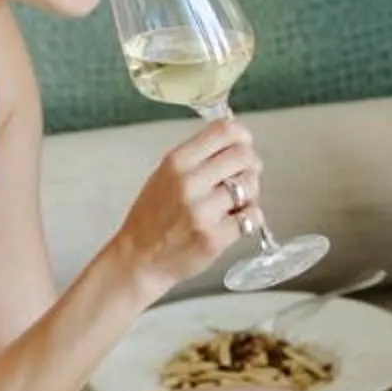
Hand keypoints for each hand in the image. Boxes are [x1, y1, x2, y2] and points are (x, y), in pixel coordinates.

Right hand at [109, 118, 261, 296]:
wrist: (139, 260)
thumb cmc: (152, 218)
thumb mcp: (165, 176)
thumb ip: (199, 157)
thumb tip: (239, 142)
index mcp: (176, 162)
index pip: (224, 131)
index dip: (241, 136)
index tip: (243, 144)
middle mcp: (189, 183)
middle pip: (244, 155)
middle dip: (250, 164)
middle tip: (243, 176)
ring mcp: (203, 212)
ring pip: (251, 186)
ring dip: (250, 193)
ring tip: (235, 202)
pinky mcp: (215, 238)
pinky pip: (252, 216)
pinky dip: (249, 217)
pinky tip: (235, 220)